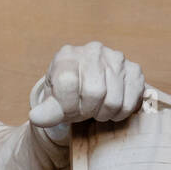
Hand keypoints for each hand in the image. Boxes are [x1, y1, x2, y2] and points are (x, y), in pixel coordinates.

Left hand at [29, 41, 170, 130]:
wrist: (88, 88)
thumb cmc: (67, 95)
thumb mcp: (52, 102)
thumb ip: (46, 111)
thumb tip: (36, 118)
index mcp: (67, 55)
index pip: (67, 84)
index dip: (67, 106)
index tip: (66, 110)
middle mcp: (93, 51)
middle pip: (94, 92)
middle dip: (87, 110)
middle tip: (84, 110)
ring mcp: (116, 58)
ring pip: (113, 100)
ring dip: (103, 113)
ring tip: (97, 109)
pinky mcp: (134, 70)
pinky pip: (130, 102)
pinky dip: (120, 113)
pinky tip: (111, 107)